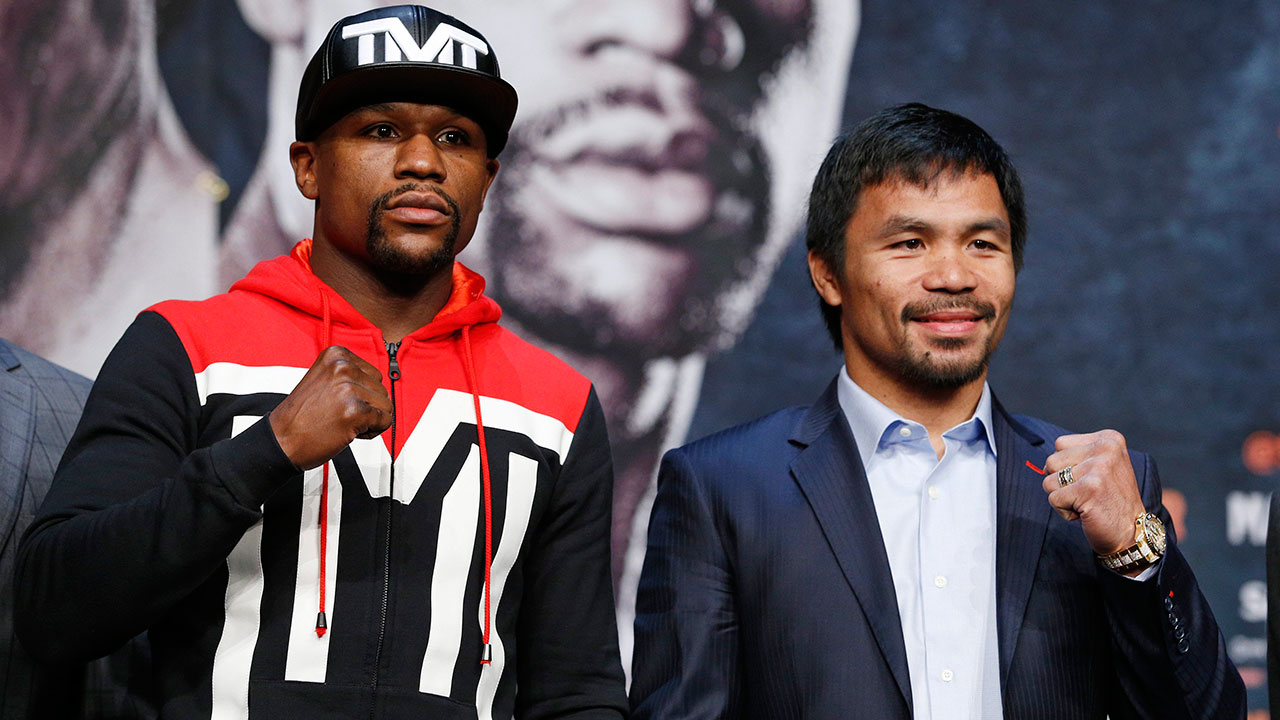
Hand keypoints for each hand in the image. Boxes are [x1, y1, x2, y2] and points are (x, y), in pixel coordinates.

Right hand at [269, 346, 392, 469]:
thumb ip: (350, 375)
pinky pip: (385, 421)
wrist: (281, 440)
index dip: (361, 394)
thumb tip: (380, 381)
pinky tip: (348, 431)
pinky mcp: (356, 410)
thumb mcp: (324, 379)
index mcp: (336, 355)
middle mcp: (343, 367)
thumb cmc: (302, 416)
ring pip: (386, 405)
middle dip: (367, 406)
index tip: (339, 401)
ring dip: (369, 419)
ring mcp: (349, 388)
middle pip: (382, 389)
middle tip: (339, 414)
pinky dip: (372, 431)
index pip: (374, 375)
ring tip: (342, 421)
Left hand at [1042, 430, 1146, 558]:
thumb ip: (1076, 455)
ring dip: (1062, 497)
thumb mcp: (1101, 465)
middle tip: (1088, 493)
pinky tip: (1086, 512)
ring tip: (1087, 502)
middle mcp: (1106, 448)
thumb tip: (1043, 464)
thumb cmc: (1110, 500)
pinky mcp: (1089, 488)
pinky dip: (1064, 511)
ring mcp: (1098, 467)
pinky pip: (1053, 498)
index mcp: (1109, 438)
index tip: (1091, 479)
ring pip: (1049, 480)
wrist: (1132, 532)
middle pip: (1051, 461)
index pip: (1060, 444)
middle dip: (1061, 483)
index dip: (1066, 466)